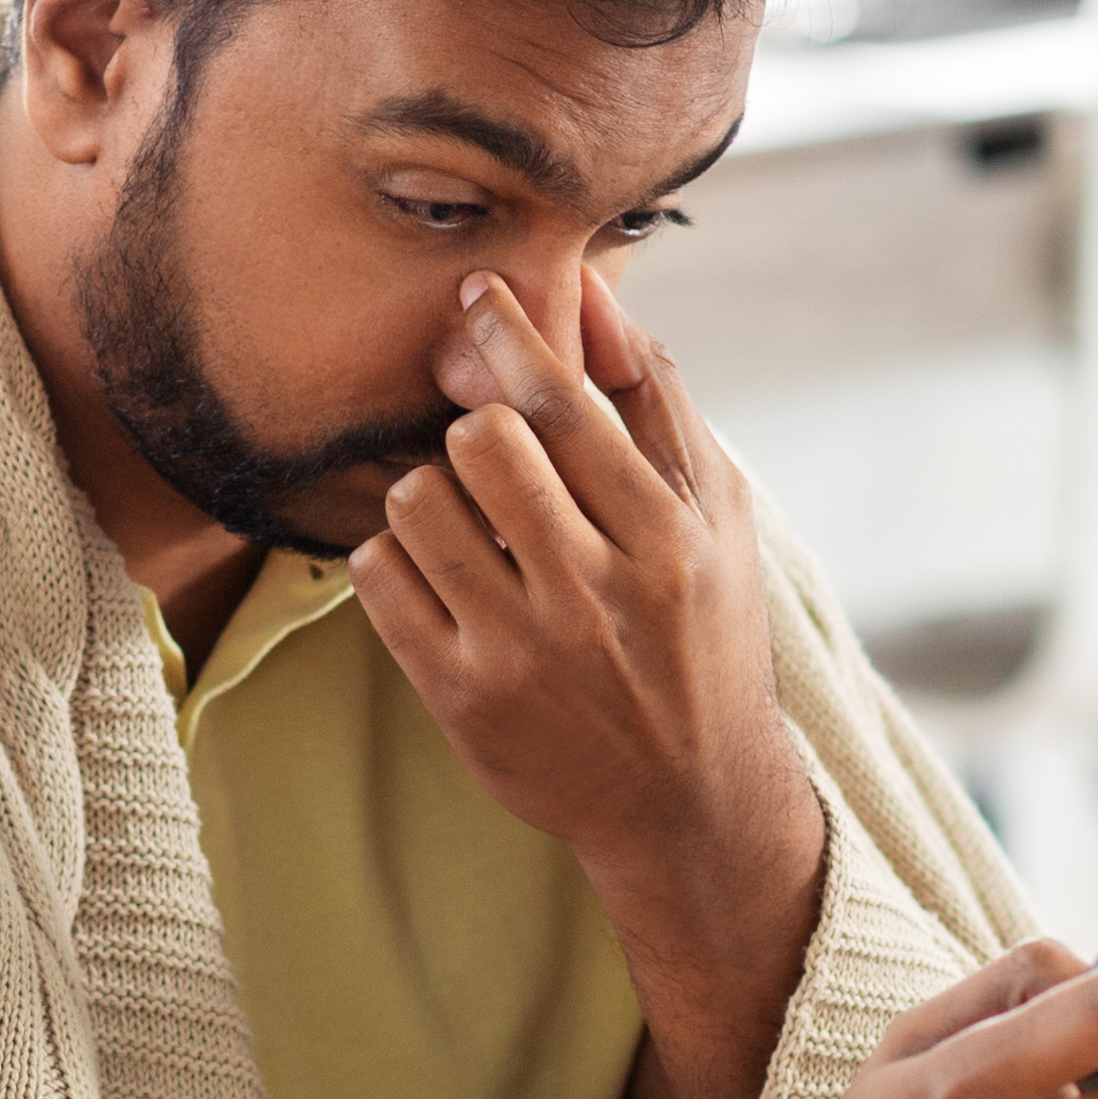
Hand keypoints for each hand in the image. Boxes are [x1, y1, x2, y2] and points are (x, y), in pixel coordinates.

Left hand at [347, 275, 815, 965]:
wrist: (690, 803)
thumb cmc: (702, 637)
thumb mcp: (717, 519)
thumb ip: (657, 403)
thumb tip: (594, 295)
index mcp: (667, 539)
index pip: (566, 405)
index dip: (509, 333)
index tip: (476, 297)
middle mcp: (596, 595)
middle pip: (481, 440)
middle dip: (478, 428)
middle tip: (493, 457)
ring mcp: (523, 652)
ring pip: (418, 502)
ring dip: (431, 493)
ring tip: (468, 522)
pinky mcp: (461, 699)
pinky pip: (380, 577)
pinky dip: (397, 557)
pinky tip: (439, 574)